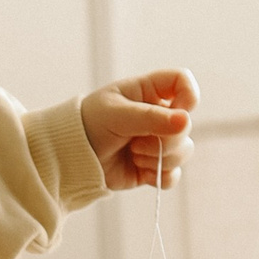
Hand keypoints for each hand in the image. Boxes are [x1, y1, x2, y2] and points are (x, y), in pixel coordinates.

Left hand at [79, 69, 198, 191]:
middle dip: (164, 140)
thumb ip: (151, 117)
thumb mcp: (117, 115)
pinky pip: (173, 176)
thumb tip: (185, 121)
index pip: (183, 82)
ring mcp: (157, 142)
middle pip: (186, 126)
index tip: (180, 110)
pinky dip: (159, 177)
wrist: (70, 157)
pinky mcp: (152, 167)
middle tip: (135, 144)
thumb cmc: (88, 124)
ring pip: (183, 152)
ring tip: (132, 155)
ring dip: (159, 158)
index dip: (189, 95)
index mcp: (149, 92)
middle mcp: (158, 115)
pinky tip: (140, 171)